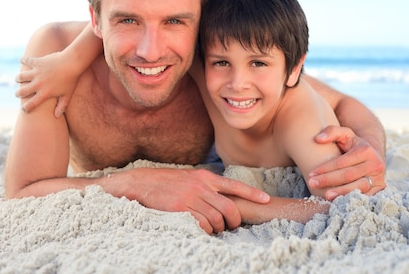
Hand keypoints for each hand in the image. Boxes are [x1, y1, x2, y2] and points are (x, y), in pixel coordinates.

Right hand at [15, 53, 77, 116]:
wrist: (72, 63)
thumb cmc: (71, 79)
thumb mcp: (68, 95)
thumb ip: (62, 106)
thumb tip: (56, 116)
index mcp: (45, 93)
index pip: (31, 105)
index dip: (26, 109)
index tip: (24, 109)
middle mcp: (38, 84)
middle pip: (22, 92)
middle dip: (18, 94)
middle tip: (18, 93)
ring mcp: (37, 73)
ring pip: (21, 77)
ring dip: (18, 78)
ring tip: (19, 79)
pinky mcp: (37, 62)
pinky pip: (26, 61)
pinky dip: (23, 60)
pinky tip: (22, 61)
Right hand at [118, 168, 269, 233]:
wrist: (142, 183)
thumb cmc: (167, 182)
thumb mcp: (190, 177)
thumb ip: (206, 185)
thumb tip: (222, 196)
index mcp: (205, 177)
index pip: (235, 185)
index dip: (252, 193)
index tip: (266, 200)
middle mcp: (202, 186)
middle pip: (230, 207)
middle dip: (235, 221)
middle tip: (232, 227)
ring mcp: (192, 198)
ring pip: (217, 219)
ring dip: (219, 228)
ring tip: (214, 229)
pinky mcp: (181, 209)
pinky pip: (202, 225)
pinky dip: (205, 231)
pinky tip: (202, 230)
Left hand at [307, 126, 385, 200]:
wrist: (373, 154)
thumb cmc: (353, 145)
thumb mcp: (344, 134)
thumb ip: (331, 131)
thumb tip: (318, 139)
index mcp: (366, 150)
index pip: (342, 162)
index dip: (325, 168)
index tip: (311, 173)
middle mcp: (375, 164)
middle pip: (348, 175)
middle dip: (328, 180)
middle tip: (312, 184)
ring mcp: (379, 178)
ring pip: (357, 188)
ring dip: (340, 193)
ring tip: (325, 196)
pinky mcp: (379, 189)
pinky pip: (364, 196)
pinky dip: (351, 199)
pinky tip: (338, 202)